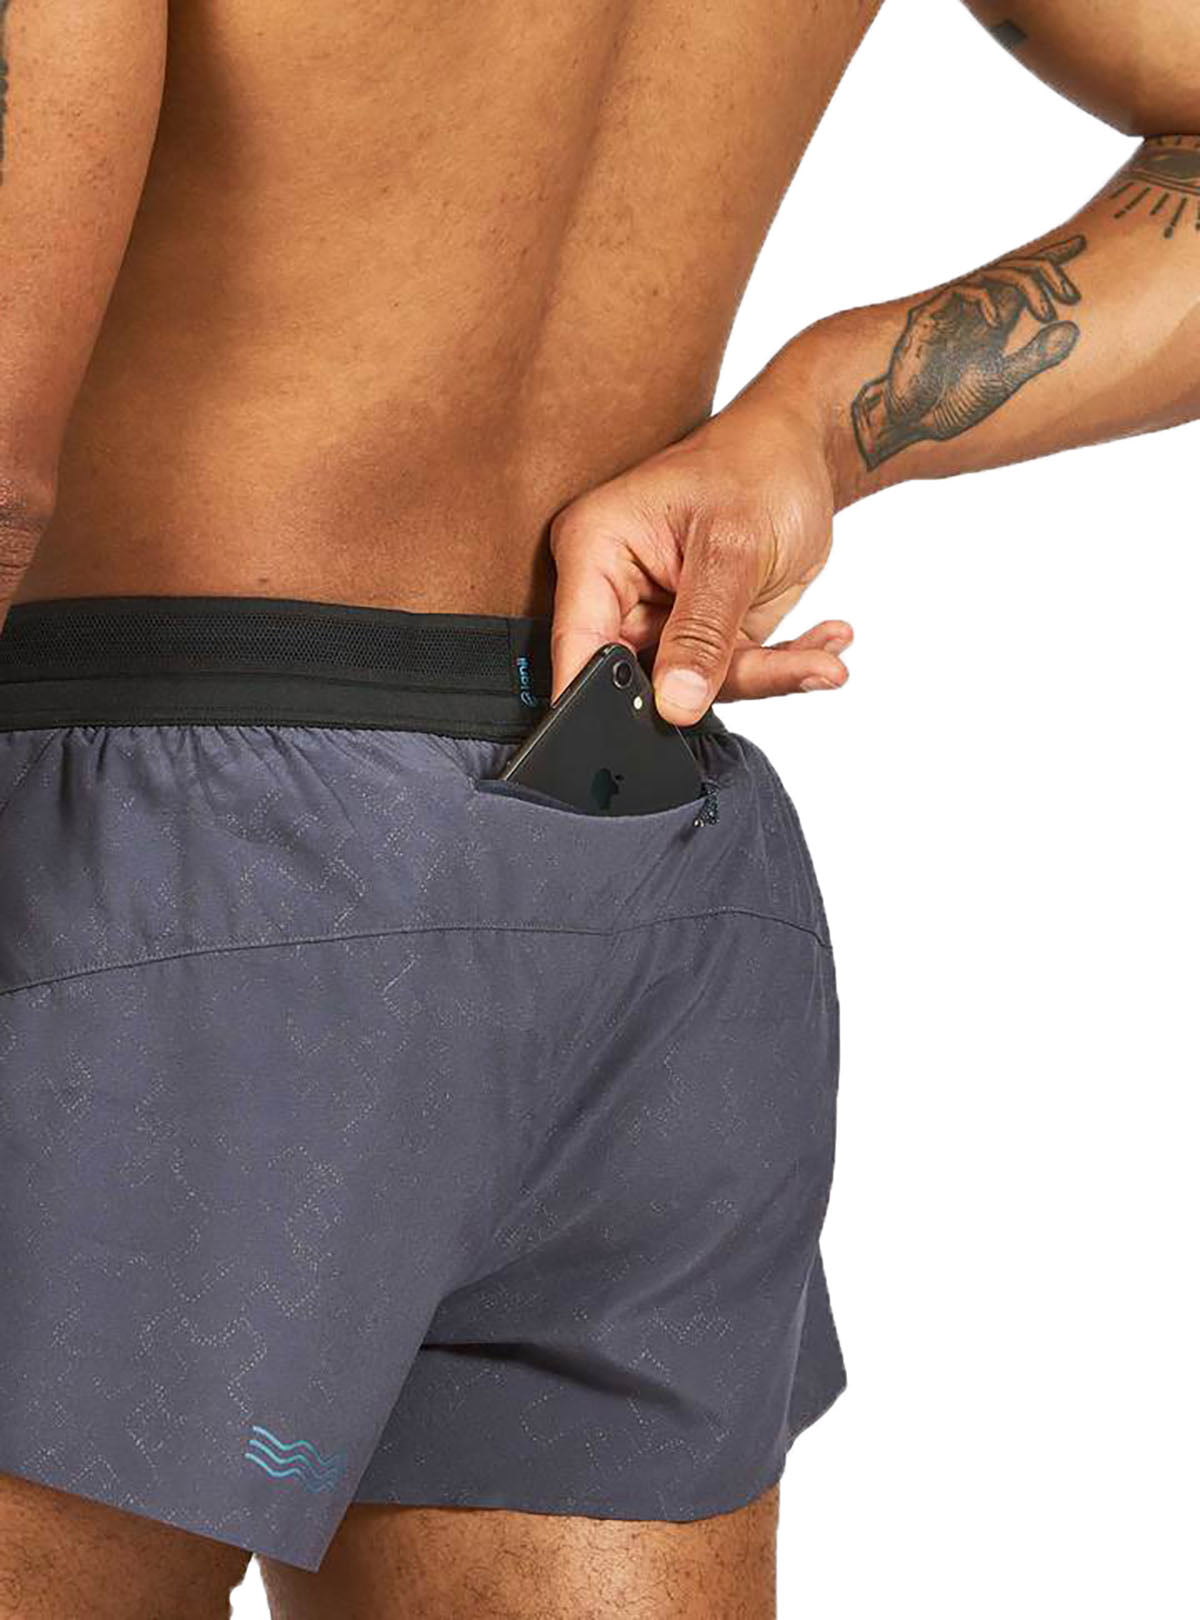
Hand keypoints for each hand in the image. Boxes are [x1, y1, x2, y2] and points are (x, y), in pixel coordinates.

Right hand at [549, 390, 851, 725]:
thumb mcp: (733, 547)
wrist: (802, 454)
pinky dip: (784, 667)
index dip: (595, 697)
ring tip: (824, 662)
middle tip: (778, 673)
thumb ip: (702, 632)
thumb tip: (674, 704)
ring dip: (767, 673)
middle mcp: (619, 592)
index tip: (642, 730)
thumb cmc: (758, 465)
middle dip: (715, 681)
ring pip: (697, 685)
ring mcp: (662, 620)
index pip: (579, 642)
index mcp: (596, 550)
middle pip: (642, 676)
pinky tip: (824, 646)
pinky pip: (733, 675)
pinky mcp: (704, 638)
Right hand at [852, 236, 1085, 469]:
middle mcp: (977, 311)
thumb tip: (1073, 331)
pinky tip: (998, 323)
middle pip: (1017, 268)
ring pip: (996, 274)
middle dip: (1048, 272)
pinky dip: (987, 301)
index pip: (1026, 279)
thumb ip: (1035, 358)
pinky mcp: (929, 317)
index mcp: (995, 323)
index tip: (1081, 243)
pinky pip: (964, 291)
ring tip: (1048, 311)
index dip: (1052, 259)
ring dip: (1028, 285)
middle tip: (1072, 296)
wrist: (904, 424)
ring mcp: (953, 312)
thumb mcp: (1003, 382)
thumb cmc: (947, 407)